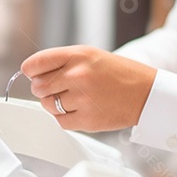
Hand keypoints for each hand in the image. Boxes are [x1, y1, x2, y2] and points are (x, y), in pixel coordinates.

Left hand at [20, 45, 156, 131]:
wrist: (146, 93)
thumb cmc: (119, 73)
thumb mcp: (90, 55)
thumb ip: (62, 62)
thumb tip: (32, 74)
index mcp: (77, 56)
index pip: (35, 64)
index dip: (30, 70)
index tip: (32, 74)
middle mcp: (78, 75)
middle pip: (38, 87)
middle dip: (44, 89)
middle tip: (59, 88)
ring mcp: (82, 98)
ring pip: (48, 105)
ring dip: (55, 104)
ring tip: (74, 99)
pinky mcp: (87, 119)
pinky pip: (60, 122)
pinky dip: (66, 118)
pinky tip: (80, 109)